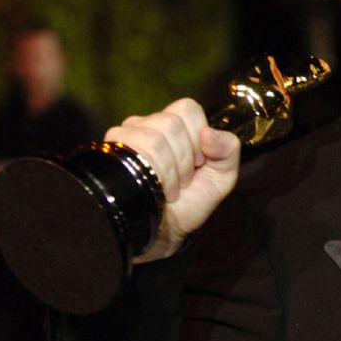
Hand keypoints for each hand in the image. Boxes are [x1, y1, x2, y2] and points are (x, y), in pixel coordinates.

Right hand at [104, 98, 240, 262]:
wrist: (165, 232)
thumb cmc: (191, 201)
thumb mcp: (222, 176)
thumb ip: (228, 149)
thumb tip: (209, 133)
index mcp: (176, 124)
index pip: (186, 108)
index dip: (197, 137)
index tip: (199, 162)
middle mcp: (147, 124)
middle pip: (171, 123)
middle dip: (185, 158)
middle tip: (183, 180)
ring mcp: (127, 137)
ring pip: (154, 137)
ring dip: (171, 170)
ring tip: (170, 186)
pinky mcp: (112, 153)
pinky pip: (138, 150)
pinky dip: (157, 174)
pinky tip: (156, 188)